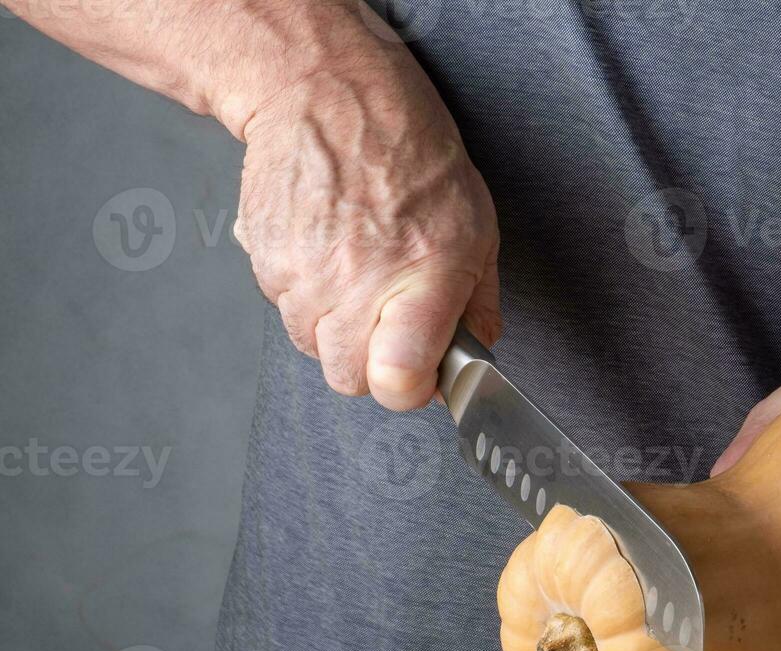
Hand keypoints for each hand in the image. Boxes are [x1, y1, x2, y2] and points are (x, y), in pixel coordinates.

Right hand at [233, 58, 498, 409]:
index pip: (396, 382)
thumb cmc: (410, 154)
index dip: (410, 388)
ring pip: (311, 346)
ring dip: (335, 325)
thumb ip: (478, 302)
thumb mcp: (476, 226)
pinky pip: (283, 307)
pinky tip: (328, 250)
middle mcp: (354, 282)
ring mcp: (301, 274)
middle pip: (348, 378)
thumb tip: (475, 353)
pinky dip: (304, 292)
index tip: (420, 373)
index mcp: (420, 278)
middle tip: (389, 318)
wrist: (329, 93)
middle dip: (372, 361)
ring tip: (359, 269)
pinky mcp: (263, 259)